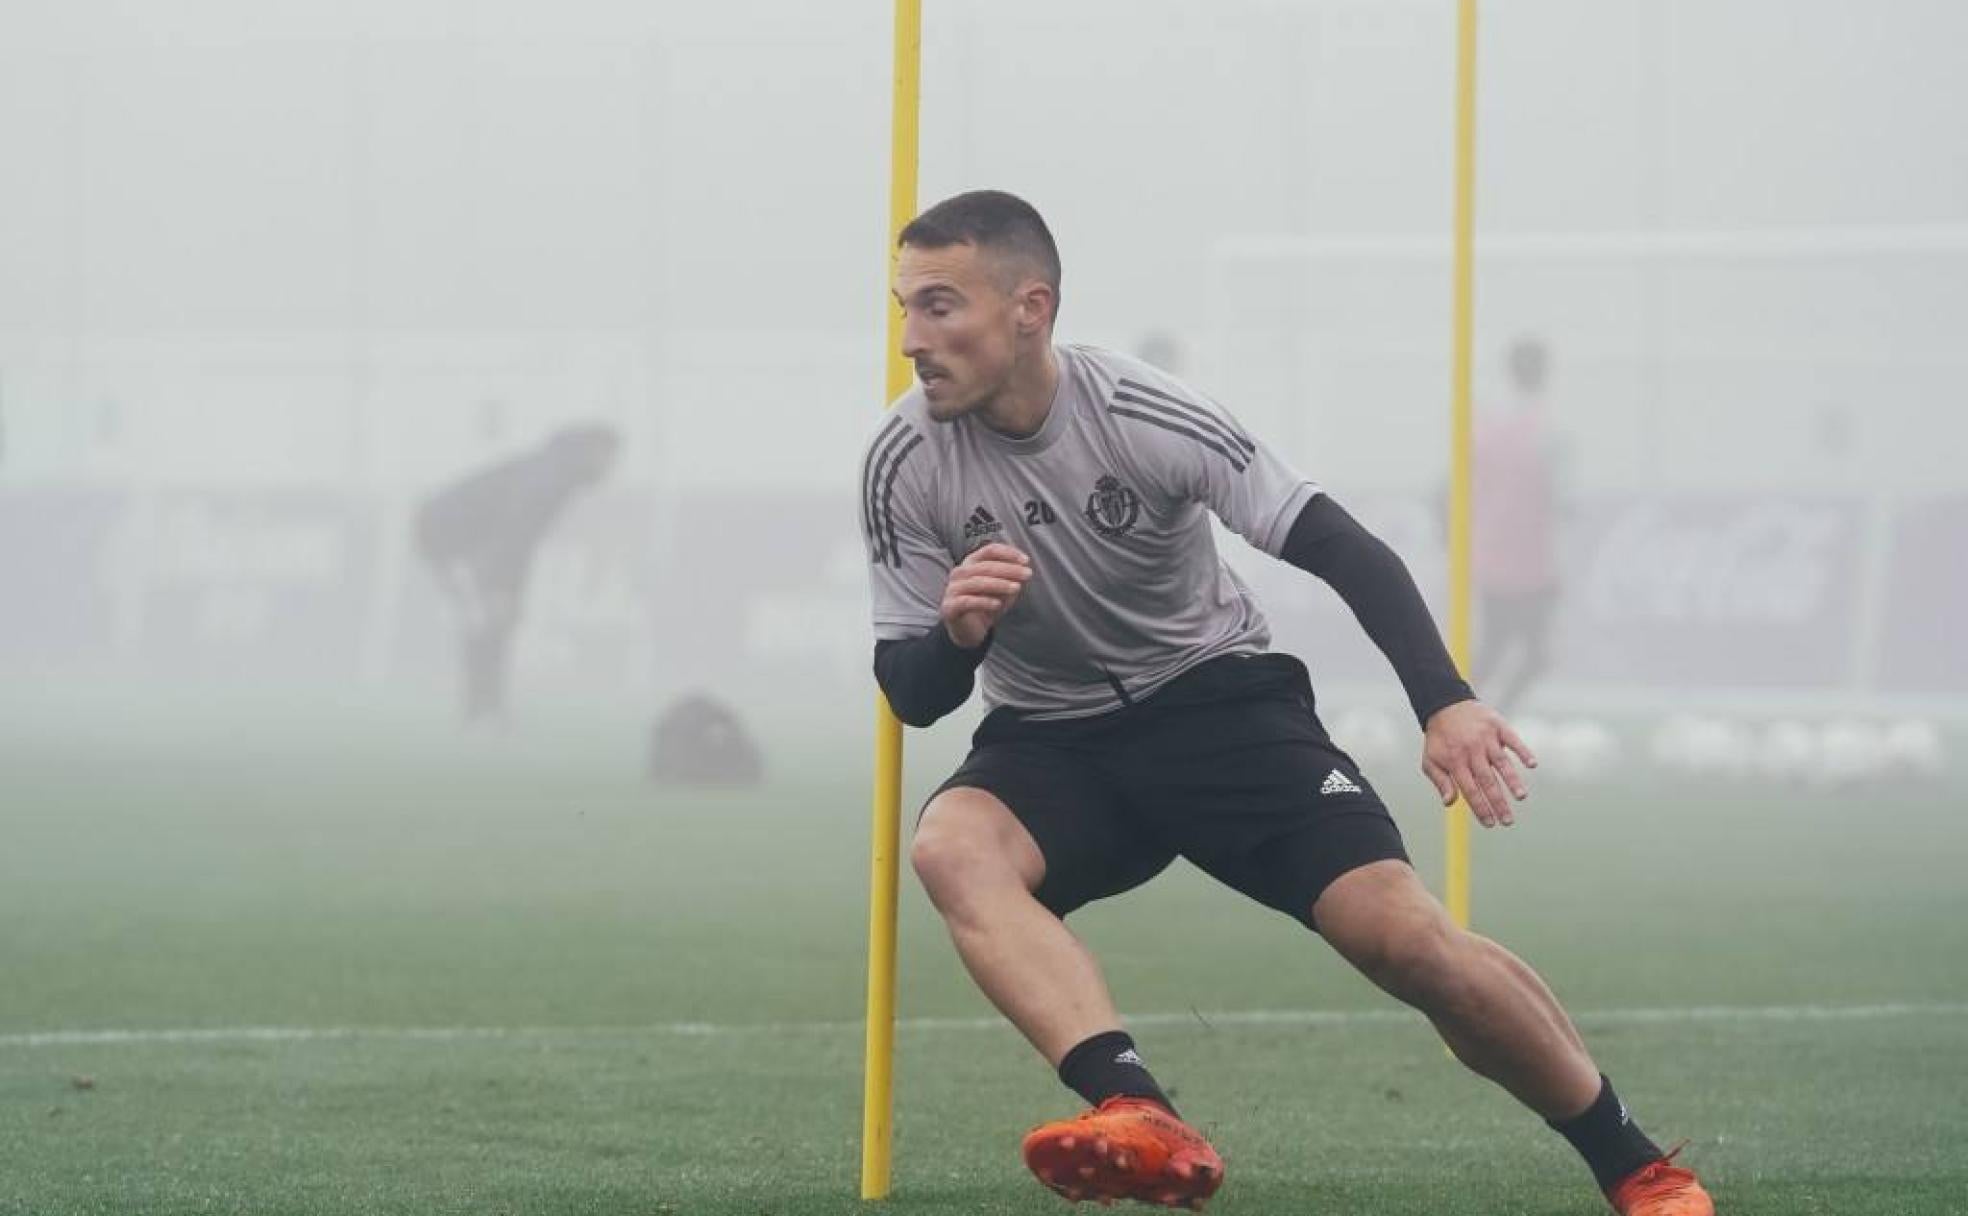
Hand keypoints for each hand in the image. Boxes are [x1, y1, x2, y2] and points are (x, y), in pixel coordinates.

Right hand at [941, 542, 1031, 648]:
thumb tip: (1023, 569)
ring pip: (975, 582)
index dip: (1008, 553)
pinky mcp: (949, 607)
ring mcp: (952, 590)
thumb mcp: (1003, 590)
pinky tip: (998, 604)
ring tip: (1016, 588)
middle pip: (984, 566)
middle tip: (1027, 574)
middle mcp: (959, 573)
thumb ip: (1011, 579)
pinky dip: (983, 601)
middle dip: (1008, 569)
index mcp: (971, 563)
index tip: (1026, 561)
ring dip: (998, 584)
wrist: (970, 631)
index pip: (989, 550)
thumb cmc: (987, 605)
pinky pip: (967, 601)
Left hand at [1420, 700, 1537, 827]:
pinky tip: (1532, 764)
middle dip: (1498, 802)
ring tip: (1521, 797)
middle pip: (1487, 781)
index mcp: (1455, 762)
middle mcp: (1471, 751)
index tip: (1490, 823)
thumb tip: (1449, 803)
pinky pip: (1512, 739)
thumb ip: (1441, 782)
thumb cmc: (1439, 738)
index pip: (1469, 790)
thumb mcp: (1430, 760)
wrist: (1445, 705)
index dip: (1480, 808)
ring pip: (1501, 762)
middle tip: (1508, 821)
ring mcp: (1486, 738)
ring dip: (1512, 780)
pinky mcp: (1497, 725)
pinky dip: (1522, 751)